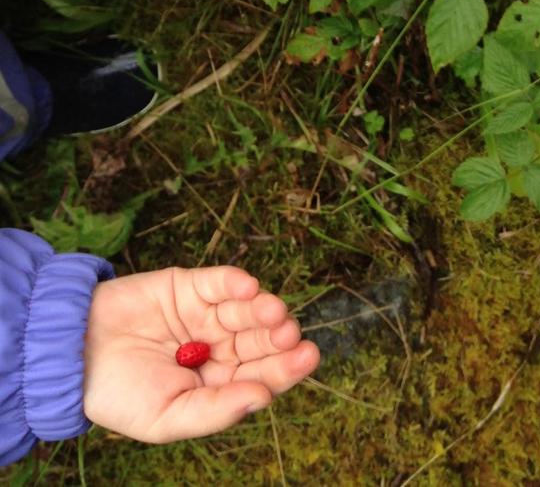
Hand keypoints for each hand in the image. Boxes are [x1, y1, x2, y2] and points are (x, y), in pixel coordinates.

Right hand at [82, 265, 319, 442]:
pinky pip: (220, 281)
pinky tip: (248, 288)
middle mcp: (218, 347)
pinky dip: (236, 282)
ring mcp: (206, 314)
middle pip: (260, 339)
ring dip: (264, 308)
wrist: (72, 354)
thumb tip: (263, 398)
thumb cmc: (118, 395)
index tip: (308, 357)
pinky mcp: (190, 285)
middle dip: (279, 337)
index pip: (261, 374)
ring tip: (274, 312)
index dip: (285, 367)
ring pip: (246, 308)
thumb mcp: (166, 417)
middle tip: (293, 335)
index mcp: (217, 383)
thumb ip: (215, 410)